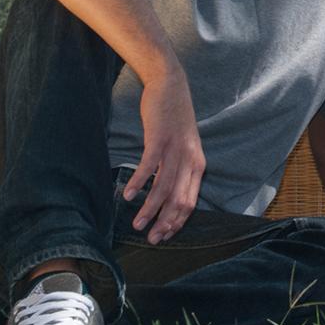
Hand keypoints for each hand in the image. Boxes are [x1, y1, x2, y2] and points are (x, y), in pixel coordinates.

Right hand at [124, 68, 205, 243]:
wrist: (170, 85)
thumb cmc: (174, 119)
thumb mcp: (184, 147)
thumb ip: (180, 170)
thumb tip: (168, 196)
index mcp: (198, 164)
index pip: (190, 202)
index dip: (176, 222)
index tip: (163, 236)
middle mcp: (190, 159)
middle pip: (178, 200)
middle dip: (164, 223)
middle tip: (150, 239)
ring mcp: (175, 149)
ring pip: (163, 187)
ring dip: (149, 209)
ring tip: (136, 224)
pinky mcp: (159, 138)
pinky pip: (149, 166)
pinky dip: (138, 183)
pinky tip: (127, 195)